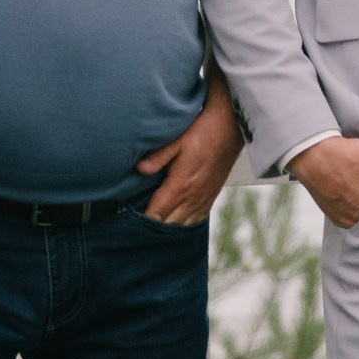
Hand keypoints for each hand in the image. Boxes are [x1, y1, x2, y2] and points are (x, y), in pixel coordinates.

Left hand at [137, 87, 243, 226]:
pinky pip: (196, 221)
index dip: (142, 223)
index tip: (129, 225)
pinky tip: (175, 224)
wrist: (230, 127)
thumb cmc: (202, 131)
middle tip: (136, 230)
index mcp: (180, 186)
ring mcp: (203, 200)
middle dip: (152, 230)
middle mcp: (192, 198)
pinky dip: (184, 226)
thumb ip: (157, 157)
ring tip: (152, 232)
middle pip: (168, 226)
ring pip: (183, 227)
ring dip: (168, 230)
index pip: (157, 215)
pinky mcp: (211, 197)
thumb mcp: (177, 140)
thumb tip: (139, 170)